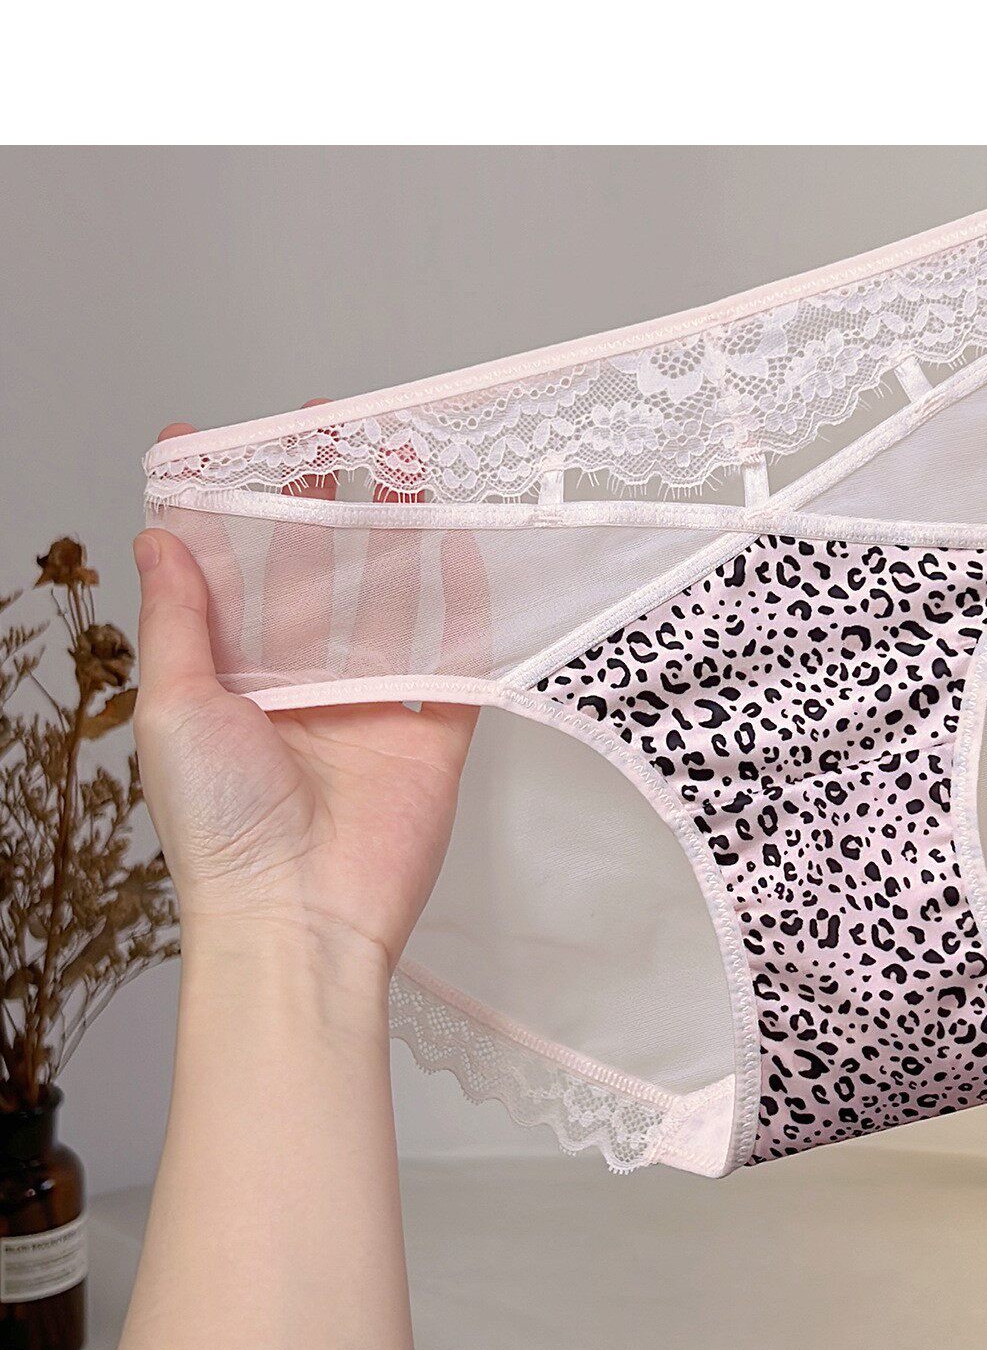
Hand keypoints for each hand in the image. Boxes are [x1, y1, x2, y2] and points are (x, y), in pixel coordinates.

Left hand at [133, 410, 478, 968]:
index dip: (224, 512)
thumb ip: (179, 621)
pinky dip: (466, 605)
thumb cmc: (221, 825)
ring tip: (405, 468)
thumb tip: (156, 537)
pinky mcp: (432, 733)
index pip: (229, 577)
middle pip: (316, 576)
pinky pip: (456, 657)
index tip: (215, 445)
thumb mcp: (175, 709)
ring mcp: (372, 705)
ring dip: (397, 537)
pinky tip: (464, 547)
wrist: (301, 918)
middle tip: (332, 432)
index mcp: (232, 679)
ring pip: (390, 603)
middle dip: (321, 505)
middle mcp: (301, 684)